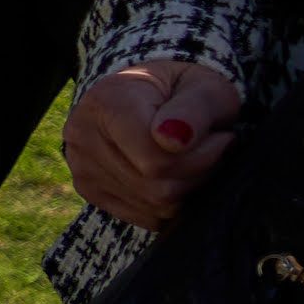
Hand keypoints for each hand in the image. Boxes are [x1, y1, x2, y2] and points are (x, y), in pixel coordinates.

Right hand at [60, 57, 242, 230]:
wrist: (148, 95)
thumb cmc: (183, 90)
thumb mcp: (204, 87)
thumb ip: (195, 109)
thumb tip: (173, 140)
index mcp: (107, 102)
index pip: (156, 160)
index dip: (202, 157)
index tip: (222, 136)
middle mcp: (82, 136)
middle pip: (155, 186)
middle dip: (198, 174)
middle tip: (213, 149)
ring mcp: (82, 167)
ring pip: (152, 205)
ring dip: (186, 189)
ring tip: (193, 158)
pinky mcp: (89, 190)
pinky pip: (144, 216)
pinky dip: (169, 203)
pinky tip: (175, 175)